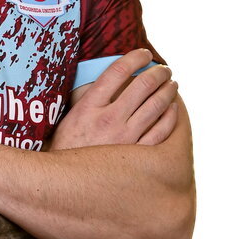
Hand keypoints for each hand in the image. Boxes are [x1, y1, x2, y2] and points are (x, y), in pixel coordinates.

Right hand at [50, 49, 177, 150]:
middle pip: (142, 85)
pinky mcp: (136, 156)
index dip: (135, 58)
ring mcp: (124, 139)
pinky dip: (171, 116)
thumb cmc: (65, 149)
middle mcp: (108, 120)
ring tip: (172, 84)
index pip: (117, 71)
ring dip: (168, 90)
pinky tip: (172, 109)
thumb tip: (104, 79)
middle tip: (164, 69)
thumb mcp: (68, 119)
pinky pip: (162, 131)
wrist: (65, 184)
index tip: (144, 54)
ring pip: (156, 106)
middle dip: (158, 72)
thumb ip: (86, 98)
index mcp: (88, 107)